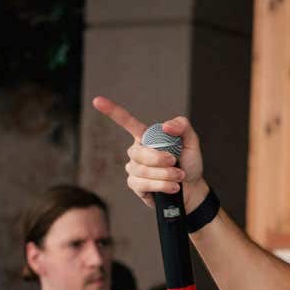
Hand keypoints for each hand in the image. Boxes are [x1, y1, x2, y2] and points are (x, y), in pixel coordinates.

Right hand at [92, 96, 206, 209]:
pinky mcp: (134, 184)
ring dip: (165, 174)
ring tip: (179, 176)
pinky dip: (161, 185)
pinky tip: (172, 187)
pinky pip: (142, 183)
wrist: (192, 189)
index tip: (97, 101)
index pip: (126, 122)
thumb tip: (166, 126)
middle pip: (138, 152)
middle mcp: (137, 151)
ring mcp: (134, 168)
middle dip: (159, 159)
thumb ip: (182, 127)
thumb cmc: (188, 164)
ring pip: (142, 170)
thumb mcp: (191, 142)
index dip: (112, 111)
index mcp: (146, 136)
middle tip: (175, 162)